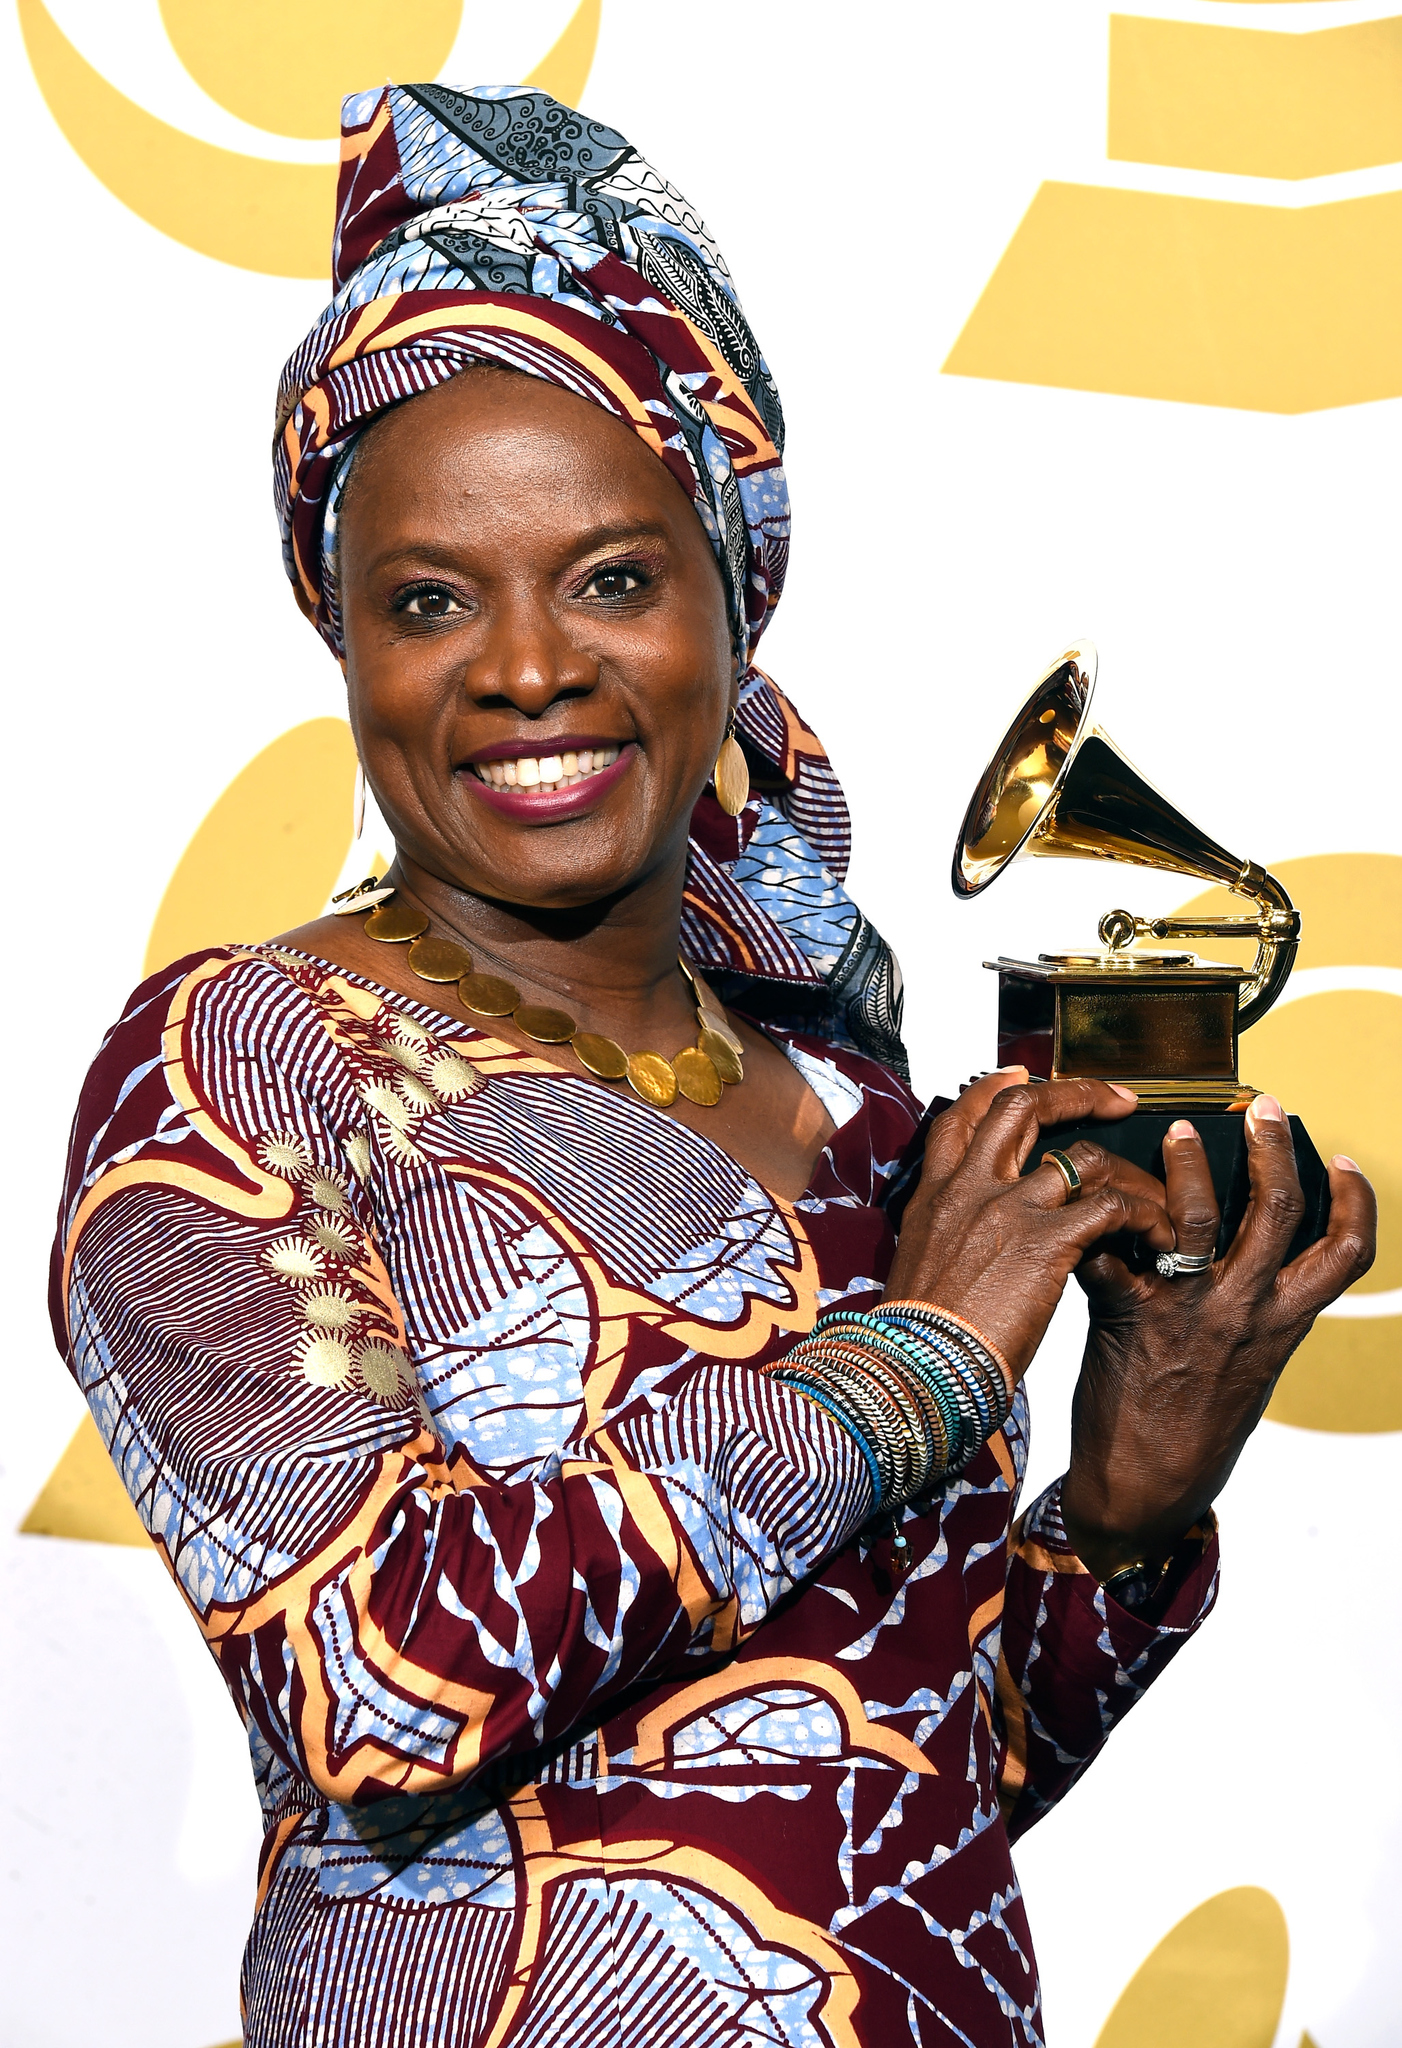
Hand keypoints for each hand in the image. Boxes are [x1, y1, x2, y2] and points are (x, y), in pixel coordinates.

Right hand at [883, 1069, 1175, 1375]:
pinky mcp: (1046, 1242)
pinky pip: (1110, 1206)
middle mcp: (971, 1187)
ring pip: (1083, 1155)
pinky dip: (1143, 1215)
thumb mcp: (919, 1263)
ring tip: (1154, 1195)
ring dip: (1129, 1172)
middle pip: (1024, 1105)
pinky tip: (1155, 1236)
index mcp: (937, 1193)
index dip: (997, 1086)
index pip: (964, 1115)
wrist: (916, 1366)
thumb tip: (964, 1234)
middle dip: (1077, 1092)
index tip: (1023, 1077)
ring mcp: (1009, 1209)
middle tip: (1115, 1100)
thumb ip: (948, 1232)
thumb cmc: (918, 1335)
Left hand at [1061, 1096, 1377, 1579]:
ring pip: (1200, 1217)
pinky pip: (1115, 1248)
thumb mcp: (1245, 1368)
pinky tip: (1089, 1192)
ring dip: (1191, 1165)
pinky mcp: (1129, 1316)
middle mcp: (1245, 1311)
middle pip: (1279, 1212)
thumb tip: (1238, 1257)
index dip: (1355, 1202)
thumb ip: (1249, 1311)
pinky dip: (1101, 1217)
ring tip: (1177, 1129)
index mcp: (1283, 1323)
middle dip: (1275, 1150)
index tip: (1341, 1158)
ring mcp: (1189, 1311)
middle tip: (1265, 1106)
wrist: (1143, 1493)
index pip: (1344, 1253)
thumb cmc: (1191, 1430)